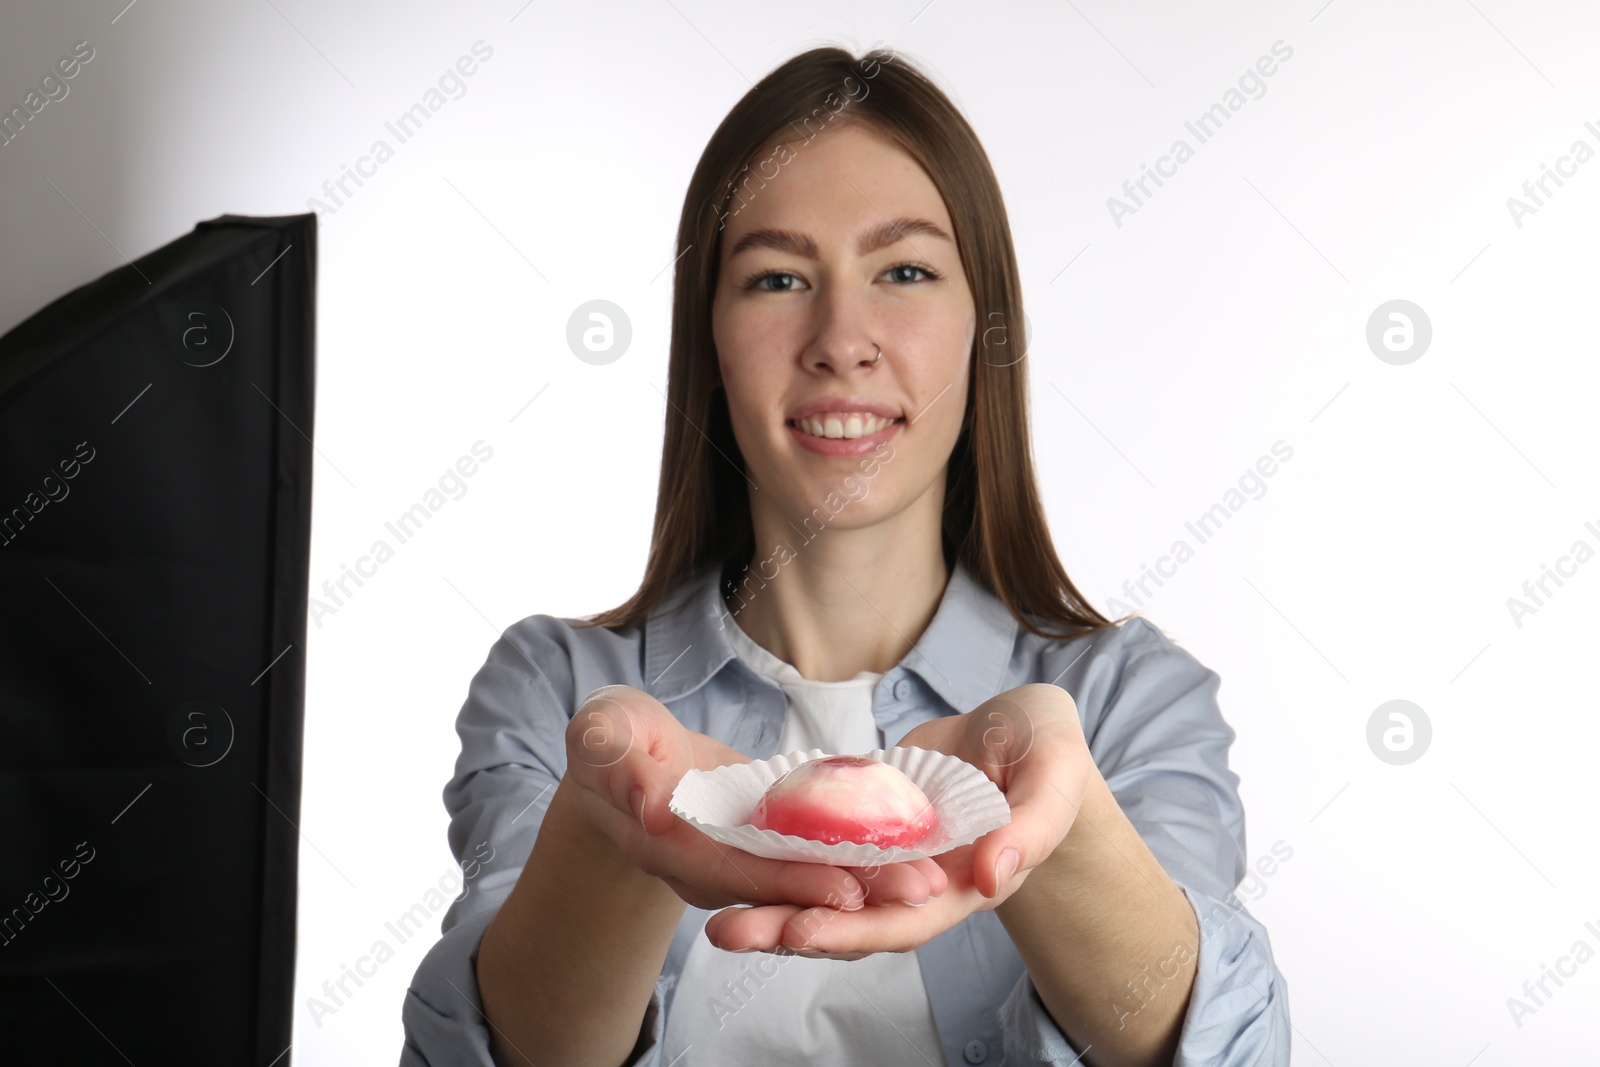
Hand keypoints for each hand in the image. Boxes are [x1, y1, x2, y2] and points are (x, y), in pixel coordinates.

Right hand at [563, 684, 947, 914]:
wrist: (622, 753)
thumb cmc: (609, 736)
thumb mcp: (601, 732)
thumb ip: (618, 761)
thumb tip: (654, 807)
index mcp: (665, 845)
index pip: (730, 871)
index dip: (785, 881)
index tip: (843, 889)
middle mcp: (706, 867)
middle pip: (779, 887)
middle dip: (849, 891)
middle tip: (918, 888)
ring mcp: (735, 860)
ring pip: (802, 877)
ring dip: (865, 881)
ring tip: (928, 879)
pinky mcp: (760, 844)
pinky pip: (810, 852)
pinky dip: (855, 853)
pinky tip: (906, 847)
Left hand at [702, 683, 1089, 958]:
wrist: (1022, 731)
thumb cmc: (1048, 750)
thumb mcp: (1054, 776)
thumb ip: (1032, 827)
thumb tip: (993, 876)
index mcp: (965, 882)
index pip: (905, 921)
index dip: (855, 928)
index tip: (801, 930)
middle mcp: (920, 883)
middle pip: (851, 919)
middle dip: (790, 929)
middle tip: (727, 933)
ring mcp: (888, 856)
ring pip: (827, 892)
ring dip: (774, 906)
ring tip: (718, 921)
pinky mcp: (865, 822)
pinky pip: (818, 847)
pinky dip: (779, 859)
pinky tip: (732, 858)